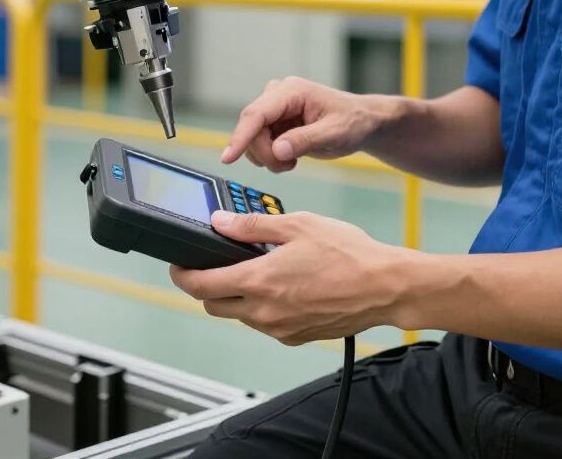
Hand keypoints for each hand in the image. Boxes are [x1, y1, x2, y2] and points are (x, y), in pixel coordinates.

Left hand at [169, 210, 409, 345]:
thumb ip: (252, 226)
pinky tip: (281, 285)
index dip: (182, 276)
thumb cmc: (346, 252)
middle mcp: (264, 311)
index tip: (177, 266)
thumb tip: (220, 223)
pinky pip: (265, 324)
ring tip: (256, 268)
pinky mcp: (296, 338)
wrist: (383, 287)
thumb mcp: (296, 224)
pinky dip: (261, 307)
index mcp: (259, 281)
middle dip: (206, 286)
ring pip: (239, 315)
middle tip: (213, 264)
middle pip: (214, 305)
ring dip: (235, 296)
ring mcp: (280, 329)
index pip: (201, 286)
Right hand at [222, 76, 393, 171]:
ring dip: (268, 157)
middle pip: (252, 129)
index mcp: (292, 91)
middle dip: (265, 153)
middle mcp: (278, 95)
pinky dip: (271, 157)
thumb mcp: (335, 134)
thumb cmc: (352, 122)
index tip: (227, 158)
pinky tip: (291, 157)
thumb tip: (277, 149)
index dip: (240, 136)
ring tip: (294, 161)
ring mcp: (274, 108)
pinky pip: (259, 143)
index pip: (257, 114)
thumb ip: (306, 140)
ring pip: (252, 139)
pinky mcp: (273, 121)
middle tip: (289, 166)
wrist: (360, 122)